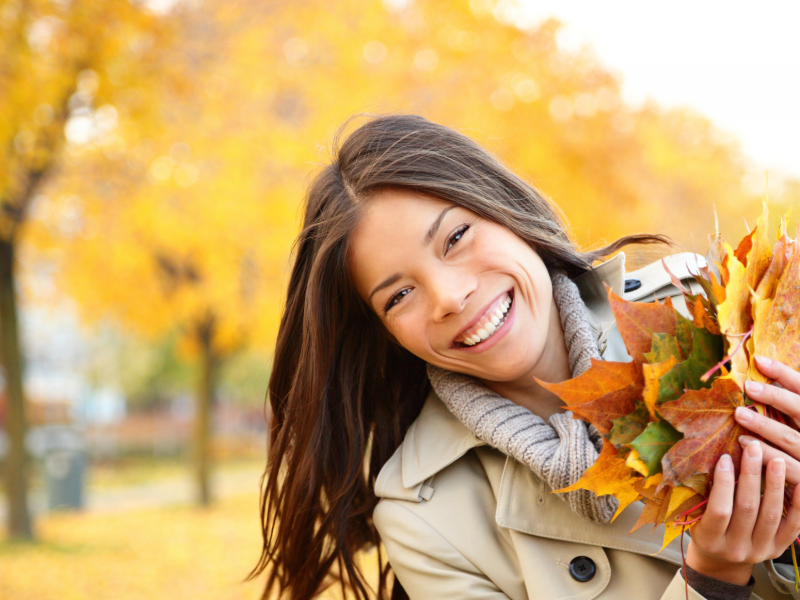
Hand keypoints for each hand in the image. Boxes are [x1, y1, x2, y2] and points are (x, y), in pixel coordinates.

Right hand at [685, 445, 799, 584]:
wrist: (721, 560)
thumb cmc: (704, 529)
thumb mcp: (695, 516)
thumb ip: (704, 496)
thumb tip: (716, 461)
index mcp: (710, 540)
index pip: (720, 510)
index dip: (723, 483)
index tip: (725, 457)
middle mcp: (736, 549)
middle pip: (747, 508)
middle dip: (751, 475)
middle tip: (753, 449)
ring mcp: (759, 550)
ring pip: (770, 514)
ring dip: (774, 485)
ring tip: (776, 460)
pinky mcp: (777, 549)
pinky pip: (792, 526)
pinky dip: (797, 504)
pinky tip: (798, 484)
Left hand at [734, 355, 799, 487]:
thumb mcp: (798, 420)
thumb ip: (789, 402)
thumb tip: (765, 374)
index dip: (784, 373)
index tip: (759, 359)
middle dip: (775, 397)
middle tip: (747, 386)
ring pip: (791, 439)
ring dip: (764, 426)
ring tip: (738, 414)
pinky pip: (788, 468)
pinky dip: (766, 455)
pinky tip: (745, 444)